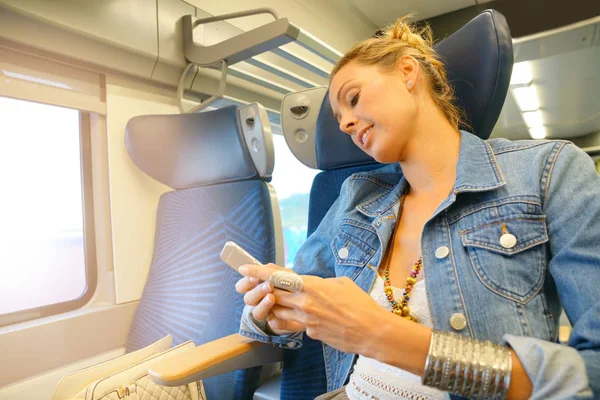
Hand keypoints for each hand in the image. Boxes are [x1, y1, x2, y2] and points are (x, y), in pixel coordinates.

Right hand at [235, 263, 304, 334]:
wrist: (309, 302)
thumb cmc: (294, 284)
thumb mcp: (286, 275)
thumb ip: (274, 271)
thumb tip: (264, 266)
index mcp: (257, 287)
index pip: (242, 286)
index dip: (245, 283)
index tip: (254, 278)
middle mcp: (259, 301)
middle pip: (248, 299)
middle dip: (257, 292)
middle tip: (269, 286)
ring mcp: (267, 313)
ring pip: (257, 313)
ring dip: (263, 305)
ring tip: (272, 297)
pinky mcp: (277, 323)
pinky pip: (273, 324)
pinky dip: (275, 319)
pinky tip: (280, 313)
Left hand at [239, 265, 393, 356]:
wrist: (371, 330)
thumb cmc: (360, 304)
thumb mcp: (340, 283)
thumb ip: (320, 282)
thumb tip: (310, 282)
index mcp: (312, 285)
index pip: (278, 276)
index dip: (258, 272)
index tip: (245, 268)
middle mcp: (305, 302)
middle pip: (271, 293)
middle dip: (257, 288)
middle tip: (247, 284)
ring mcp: (305, 320)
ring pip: (276, 311)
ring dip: (269, 304)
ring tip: (266, 299)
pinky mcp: (309, 333)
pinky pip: (288, 325)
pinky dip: (282, 320)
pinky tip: (282, 316)